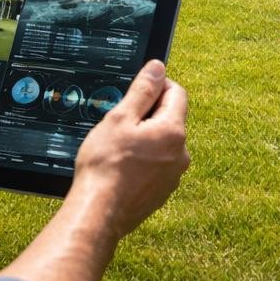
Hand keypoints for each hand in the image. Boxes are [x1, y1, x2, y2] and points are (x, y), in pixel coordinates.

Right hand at [69, 59, 189, 236]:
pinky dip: (144, 160)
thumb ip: (142, 90)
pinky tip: (122, 166)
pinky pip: (157, 165)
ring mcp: (173, 176)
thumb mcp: (120, 118)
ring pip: (163, 143)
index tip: (137, 91)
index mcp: (173, 132)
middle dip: (149, 114)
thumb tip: (158, 68)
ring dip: (146, 138)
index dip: (157, 86)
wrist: (99, 212)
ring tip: (118, 147)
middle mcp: (180, 154)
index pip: (176, 93)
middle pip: (170, 119)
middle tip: (120, 121)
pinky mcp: (162, 191)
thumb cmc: (106, 165)